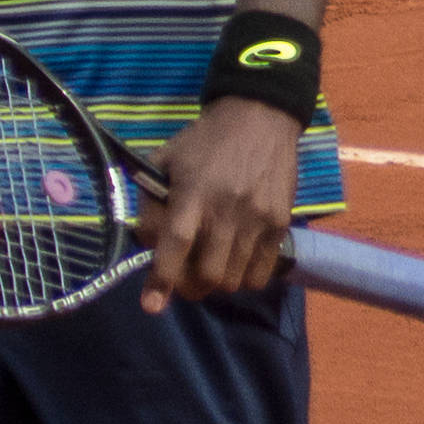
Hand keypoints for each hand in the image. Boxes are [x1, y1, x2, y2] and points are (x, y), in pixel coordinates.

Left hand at [134, 97, 299, 312]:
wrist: (258, 117)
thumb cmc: (205, 141)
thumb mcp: (166, 157)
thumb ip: (150, 199)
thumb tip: (143, 241)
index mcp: (194, 190)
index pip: (177, 242)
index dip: (162, 277)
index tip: (151, 305)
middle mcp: (227, 209)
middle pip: (209, 274)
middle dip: (190, 287)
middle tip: (183, 279)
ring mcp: (257, 219)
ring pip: (234, 280)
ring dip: (216, 284)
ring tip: (209, 267)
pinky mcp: (280, 224)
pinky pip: (261, 274)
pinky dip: (244, 279)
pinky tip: (235, 262)